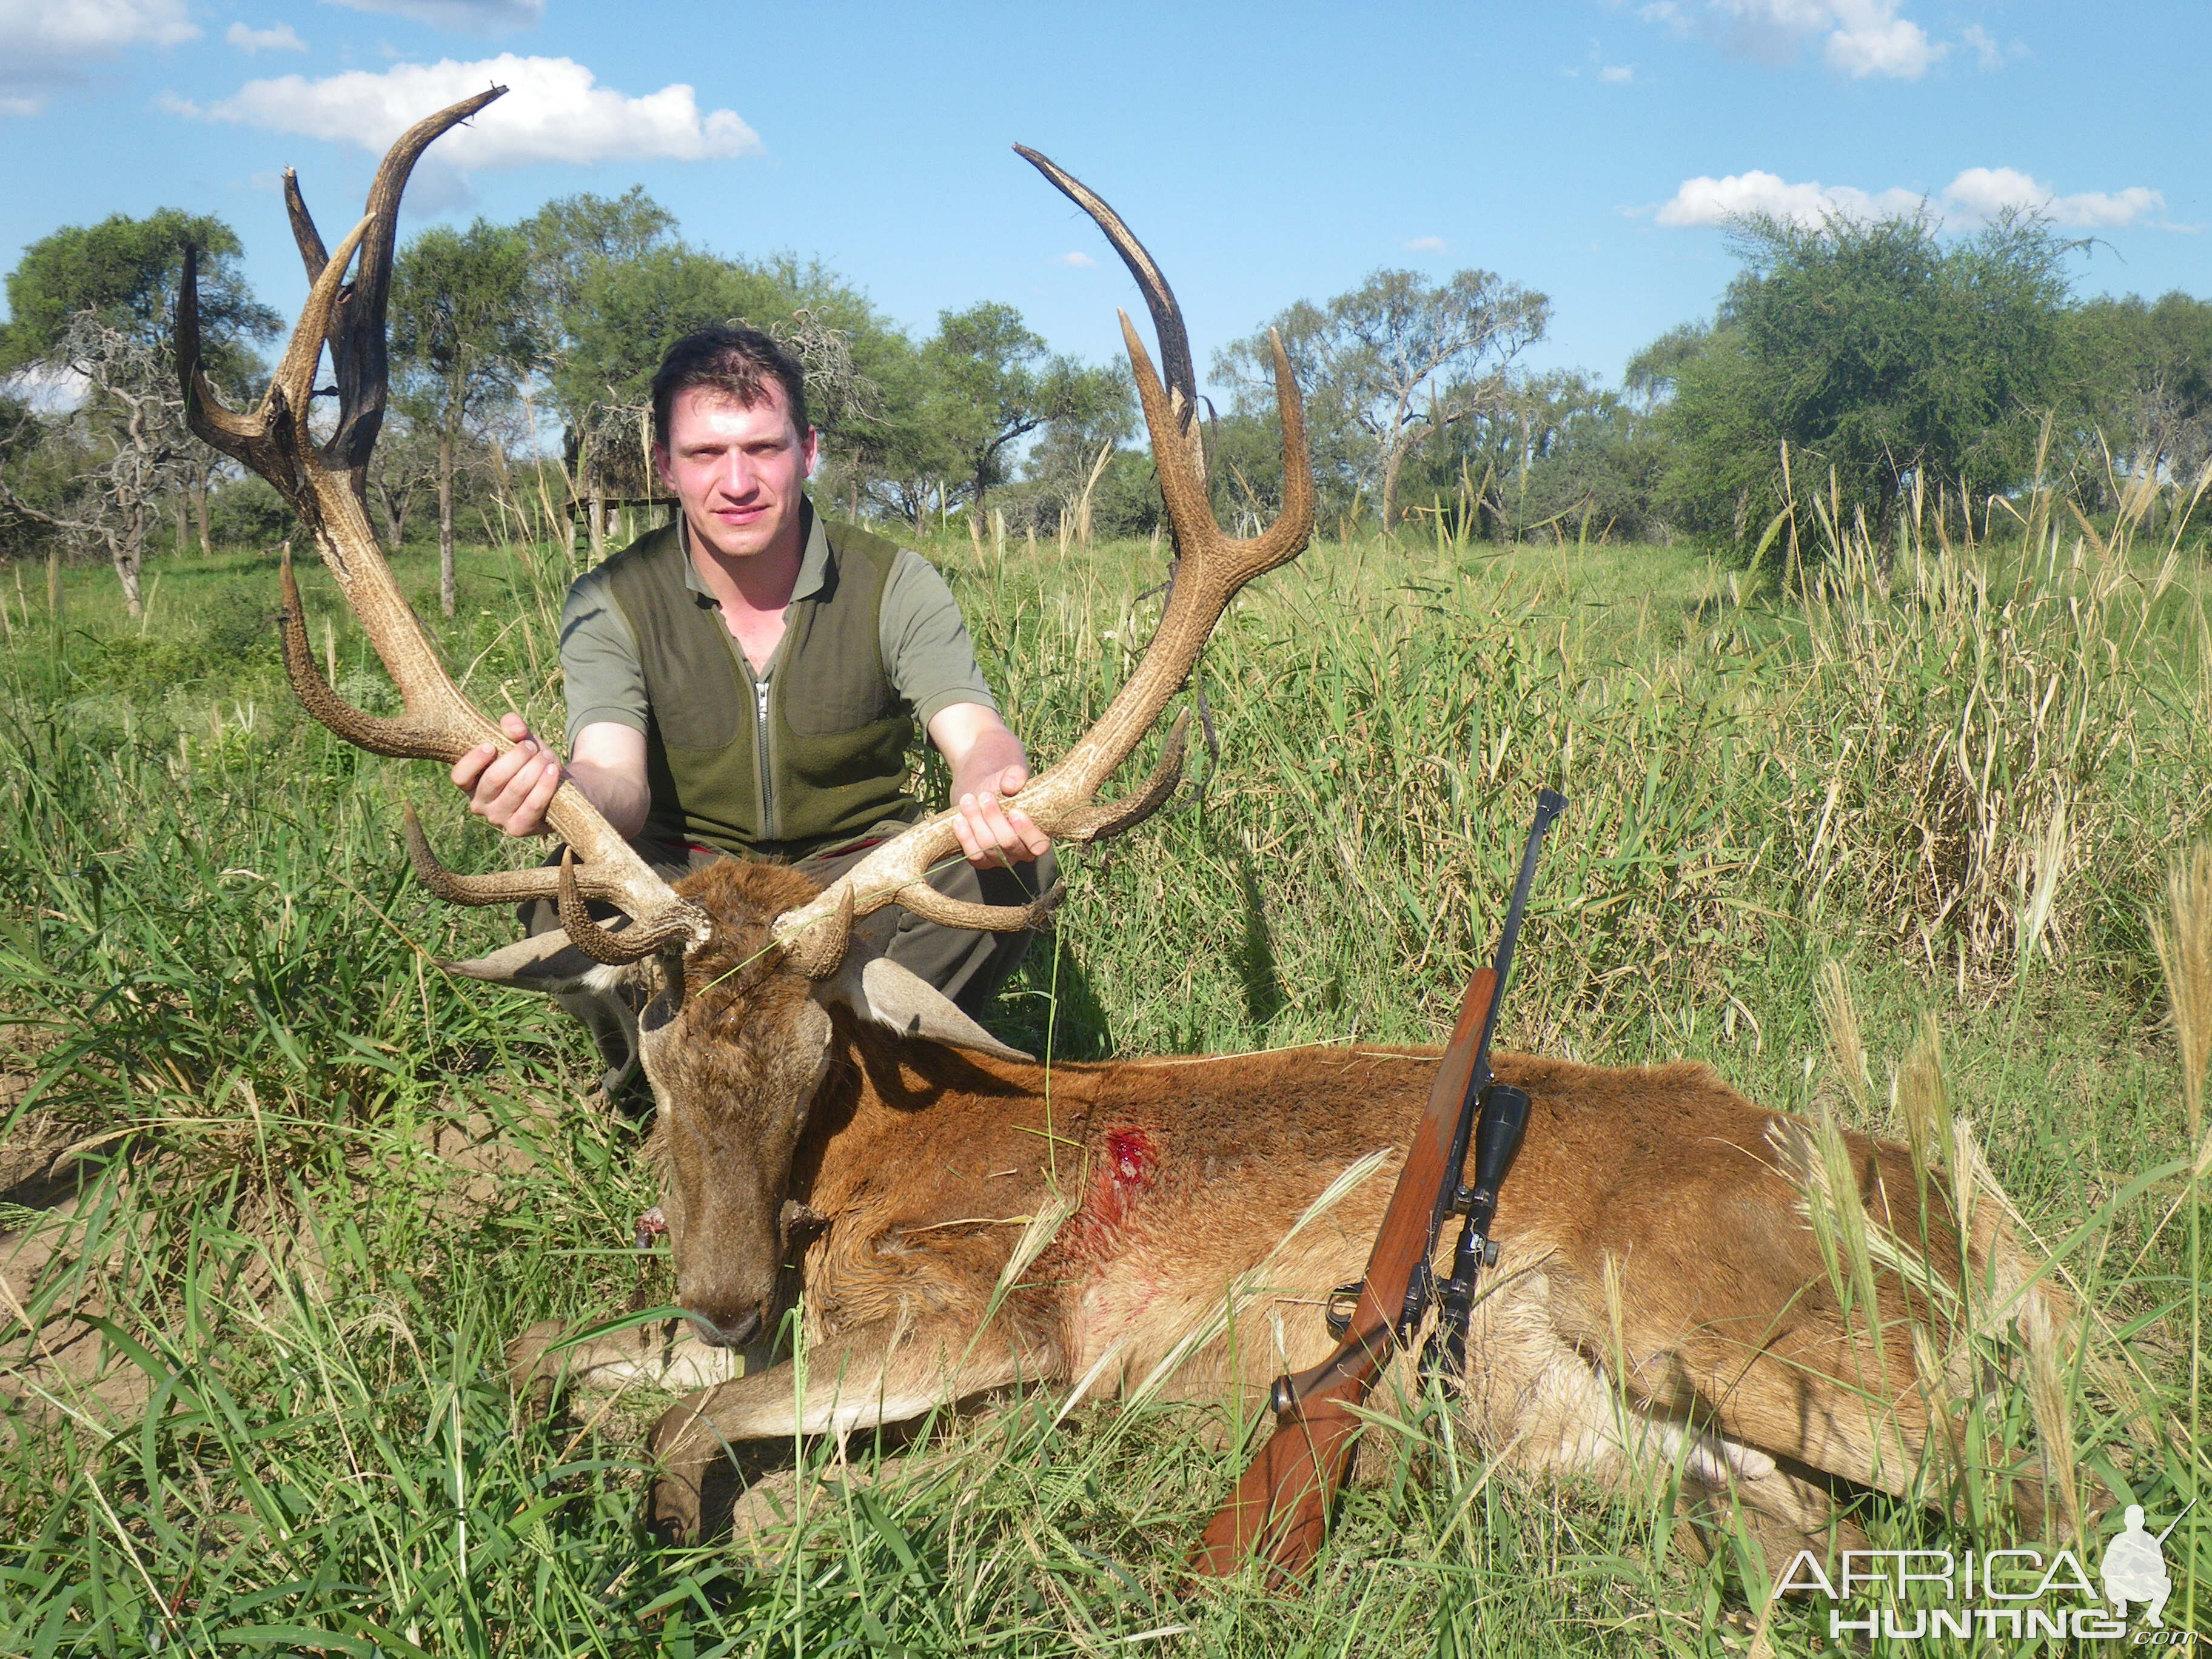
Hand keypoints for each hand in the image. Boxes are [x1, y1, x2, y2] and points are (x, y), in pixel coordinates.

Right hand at [450, 711, 564, 837]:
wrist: (556, 784)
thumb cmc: (530, 760)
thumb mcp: (521, 739)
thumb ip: (514, 727)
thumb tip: (514, 727)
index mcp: (471, 782)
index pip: (459, 776)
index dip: (473, 761)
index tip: (491, 746)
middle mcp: (480, 804)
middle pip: (493, 779)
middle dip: (517, 758)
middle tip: (531, 747)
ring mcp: (499, 818)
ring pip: (516, 789)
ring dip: (534, 768)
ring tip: (547, 756)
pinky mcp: (519, 828)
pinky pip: (532, 806)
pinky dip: (545, 786)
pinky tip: (553, 771)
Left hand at [950, 761, 1049, 868]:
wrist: (981, 793)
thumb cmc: (1003, 787)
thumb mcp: (1011, 776)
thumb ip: (1015, 775)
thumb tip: (1009, 785)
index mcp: (1037, 836)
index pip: (1038, 845)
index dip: (1027, 831)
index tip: (1014, 811)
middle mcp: (1021, 852)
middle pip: (1009, 843)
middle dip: (994, 819)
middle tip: (985, 796)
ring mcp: (1000, 859)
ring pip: (989, 847)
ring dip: (977, 823)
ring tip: (968, 800)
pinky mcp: (981, 860)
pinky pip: (974, 854)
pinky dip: (965, 837)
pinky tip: (959, 819)